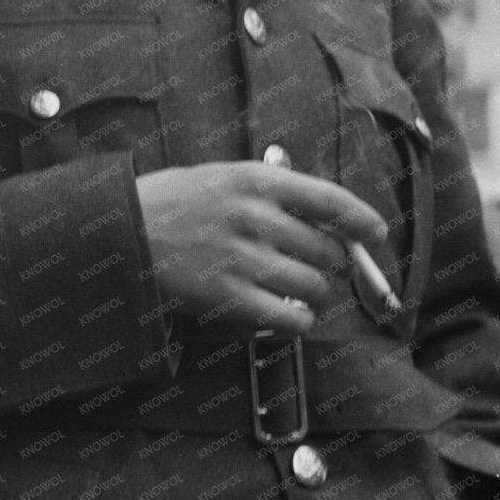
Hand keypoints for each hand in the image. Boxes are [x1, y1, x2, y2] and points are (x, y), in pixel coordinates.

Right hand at [134, 160, 387, 334]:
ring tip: (305, 291)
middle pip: (327, 249)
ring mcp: (240, 258)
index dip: (362, 219)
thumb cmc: (174, 202)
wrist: (122, 232)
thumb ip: (274, 194)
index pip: (329, 199)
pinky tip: (291, 314)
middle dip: (336, 264)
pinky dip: (299, 321)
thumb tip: (330, 222)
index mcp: (255, 180)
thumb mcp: (223, 177)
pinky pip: (289, 318)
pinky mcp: (227, 297)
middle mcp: (253, 216)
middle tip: (327, 268)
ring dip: (318, 294)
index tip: (377, 233)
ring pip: (313, 285)